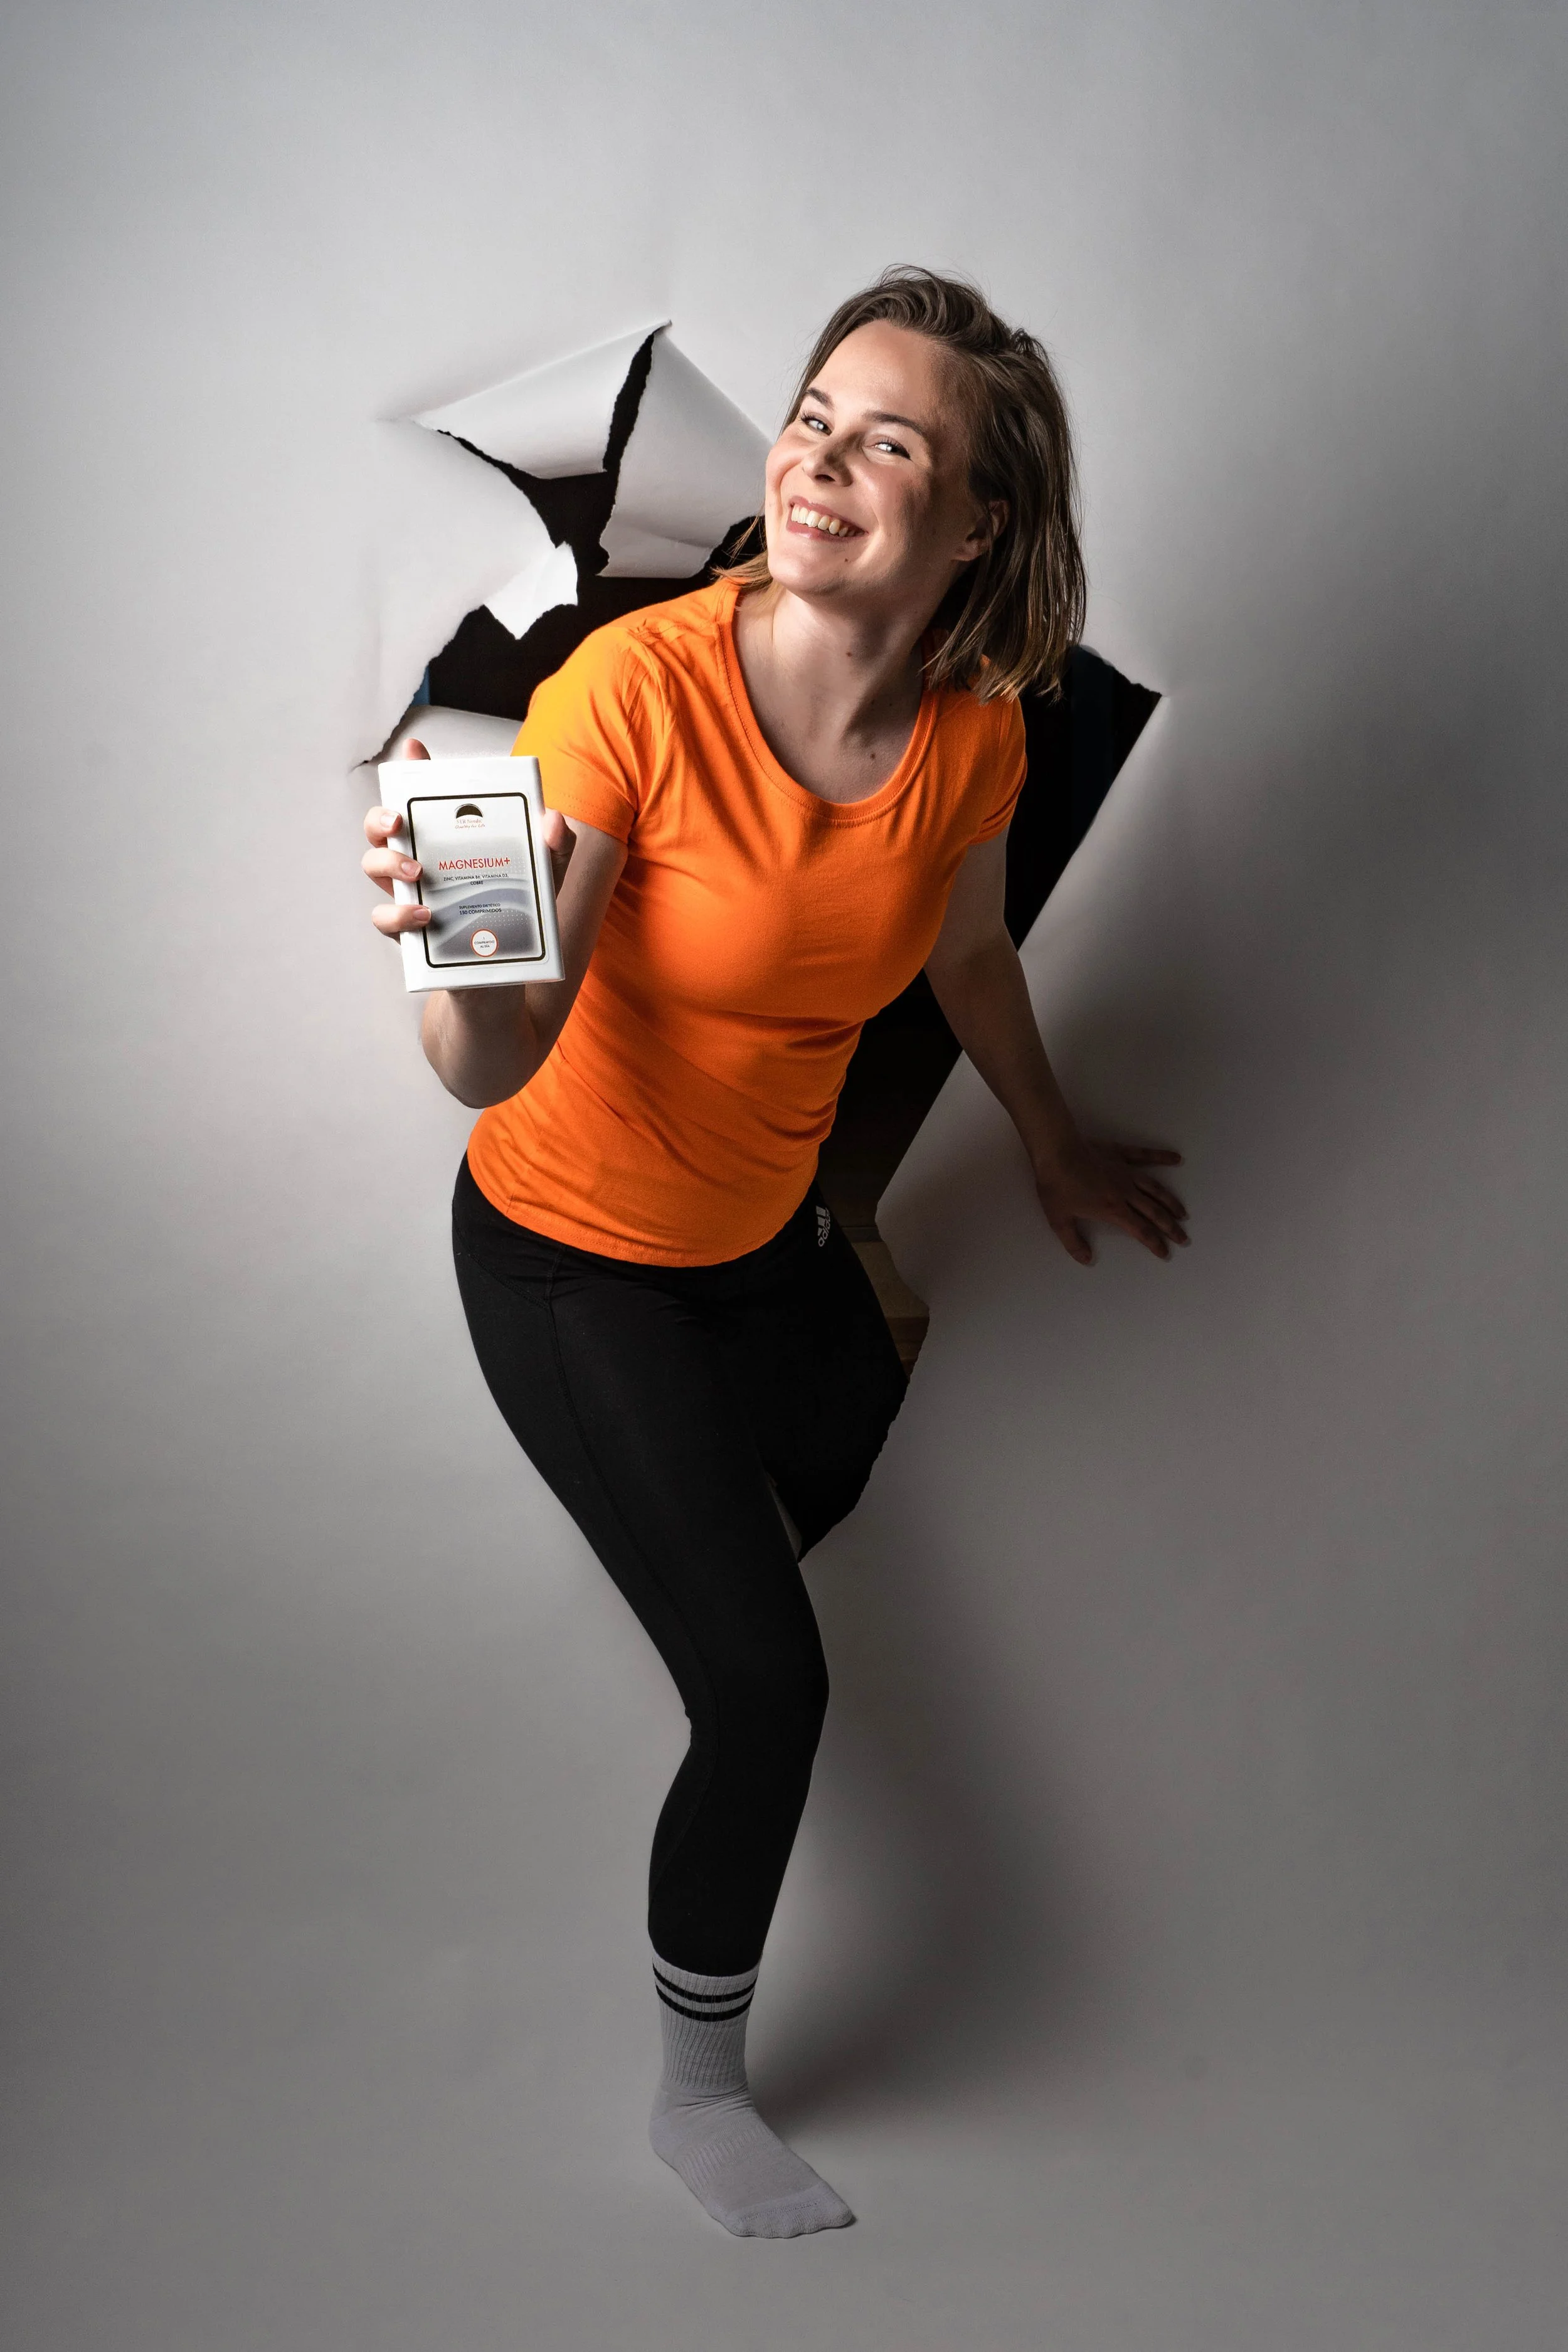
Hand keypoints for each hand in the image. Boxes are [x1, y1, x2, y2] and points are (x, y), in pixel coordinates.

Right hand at [362, 737, 576, 939]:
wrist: (511, 964)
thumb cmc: (521, 908)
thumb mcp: (547, 873)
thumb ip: (556, 845)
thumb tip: (553, 820)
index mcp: (446, 837)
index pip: (424, 798)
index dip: (412, 769)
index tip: (414, 750)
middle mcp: (419, 858)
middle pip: (380, 827)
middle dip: (380, 817)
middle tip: (399, 821)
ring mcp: (409, 892)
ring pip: (373, 866)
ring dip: (387, 862)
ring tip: (416, 871)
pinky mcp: (408, 930)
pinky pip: (384, 919)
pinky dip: (398, 916)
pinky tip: (425, 916)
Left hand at [1035, 1140, 1187, 1264]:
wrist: (1056, 1151)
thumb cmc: (1057, 1186)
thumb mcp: (1059, 1221)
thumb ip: (1073, 1242)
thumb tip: (1087, 1259)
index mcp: (1113, 1210)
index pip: (1140, 1231)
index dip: (1154, 1243)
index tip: (1165, 1252)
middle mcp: (1126, 1193)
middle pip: (1154, 1213)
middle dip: (1170, 1228)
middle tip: (1183, 1238)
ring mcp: (1125, 1172)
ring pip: (1155, 1189)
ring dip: (1170, 1202)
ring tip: (1182, 1213)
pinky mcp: (1121, 1154)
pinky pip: (1145, 1155)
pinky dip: (1161, 1157)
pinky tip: (1176, 1158)